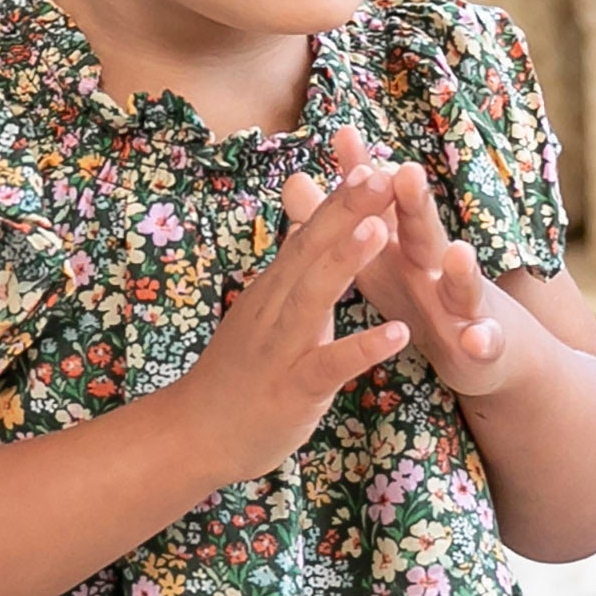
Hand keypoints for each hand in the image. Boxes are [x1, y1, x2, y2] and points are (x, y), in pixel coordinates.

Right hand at [174, 165, 413, 480]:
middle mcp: (275, 310)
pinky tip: (398, 334)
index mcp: (274, 289)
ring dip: (346, 263)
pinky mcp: (294, 390)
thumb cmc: (237, 372)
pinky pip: (331, 366)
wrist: (196, 433)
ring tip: (380, 230)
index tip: (371, 162)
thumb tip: (304, 219)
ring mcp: (282, 349)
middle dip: (346, 212)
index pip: (308, 235)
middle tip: (381, 172)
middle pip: (312, 253)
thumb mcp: (263, 310)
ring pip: (314, 299)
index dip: (339, 200)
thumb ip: (290, 268)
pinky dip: (363, 349)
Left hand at [289, 132, 542, 402]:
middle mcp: (436, 265)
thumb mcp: (377, 255)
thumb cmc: (416, 290)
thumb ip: (342, 218)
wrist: (479, 342)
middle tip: (407, 173)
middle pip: (424, 230)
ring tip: (459, 253)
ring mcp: (463, 302)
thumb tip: (292, 178)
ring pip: (462, 284)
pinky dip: (482, 339)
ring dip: (462, 270)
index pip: (384, 203)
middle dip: (416, 203)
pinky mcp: (482, 342)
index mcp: (405, 243)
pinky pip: (483, 340)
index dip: (364, 175)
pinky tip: (476, 340)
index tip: (344, 137)